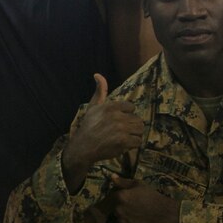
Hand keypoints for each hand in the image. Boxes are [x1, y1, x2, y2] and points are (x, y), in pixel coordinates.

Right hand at [62, 74, 143, 191]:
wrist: (82, 148)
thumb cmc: (88, 127)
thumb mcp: (92, 107)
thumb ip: (100, 92)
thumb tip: (98, 74)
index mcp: (110, 106)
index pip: (131, 108)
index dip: (126, 115)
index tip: (117, 122)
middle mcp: (117, 116)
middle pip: (138, 120)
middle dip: (131, 127)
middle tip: (121, 132)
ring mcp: (121, 129)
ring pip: (140, 130)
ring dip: (133, 136)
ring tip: (123, 138)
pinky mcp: (123, 141)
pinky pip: (138, 141)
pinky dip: (132, 145)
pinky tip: (122, 145)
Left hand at [110, 176, 179, 222]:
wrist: (167, 216)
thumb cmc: (154, 198)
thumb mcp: (140, 185)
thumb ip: (123, 182)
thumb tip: (112, 177)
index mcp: (119, 197)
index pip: (110, 197)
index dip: (118, 198)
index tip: (126, 200)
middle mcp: (117, 210)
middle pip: (115, 209)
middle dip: (122, 208)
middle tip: (134, 208)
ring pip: (119, 220)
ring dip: (125, 218)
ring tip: (138, 217)